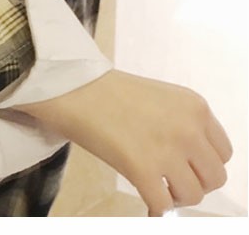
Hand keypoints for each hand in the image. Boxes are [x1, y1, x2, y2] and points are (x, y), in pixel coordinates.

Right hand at [16, 70, 232, 215]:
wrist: (73, 86)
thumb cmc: (108, 89)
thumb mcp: (160, 98)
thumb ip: (181, 123)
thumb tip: (190, 161)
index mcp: (195, 106)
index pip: (223, 152)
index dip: (204, 163)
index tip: (187, 166)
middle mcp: (189, 128)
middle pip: (215, 177)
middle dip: (194, 182)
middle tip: (170, 179)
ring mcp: (168, 150)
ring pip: (193, 196)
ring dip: (174, 196)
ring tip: (155, 186)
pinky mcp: (143, 169)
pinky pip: (164, 206)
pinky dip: (155, 209)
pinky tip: (145, 203)